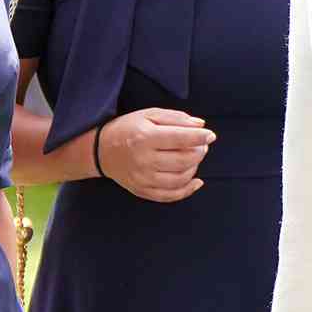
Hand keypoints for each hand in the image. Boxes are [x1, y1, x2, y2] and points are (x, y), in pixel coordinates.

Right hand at [97, 109, 213, 202]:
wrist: (101, 151)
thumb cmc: (128, 129)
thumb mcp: (148, 115)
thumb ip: (175, 118)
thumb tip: (200, 125)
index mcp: (145, 137)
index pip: (180, 139)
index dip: (200, 137)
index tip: (210, 135)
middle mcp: (144, 160)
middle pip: (184, 161)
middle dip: (199, 152)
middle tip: (201, 145)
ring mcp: (143, 179)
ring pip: (180, 179)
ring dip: (194, 168)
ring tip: (193, 158)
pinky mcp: (143, 191)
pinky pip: (171, 196)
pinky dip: (188, 190)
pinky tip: (196, 181)